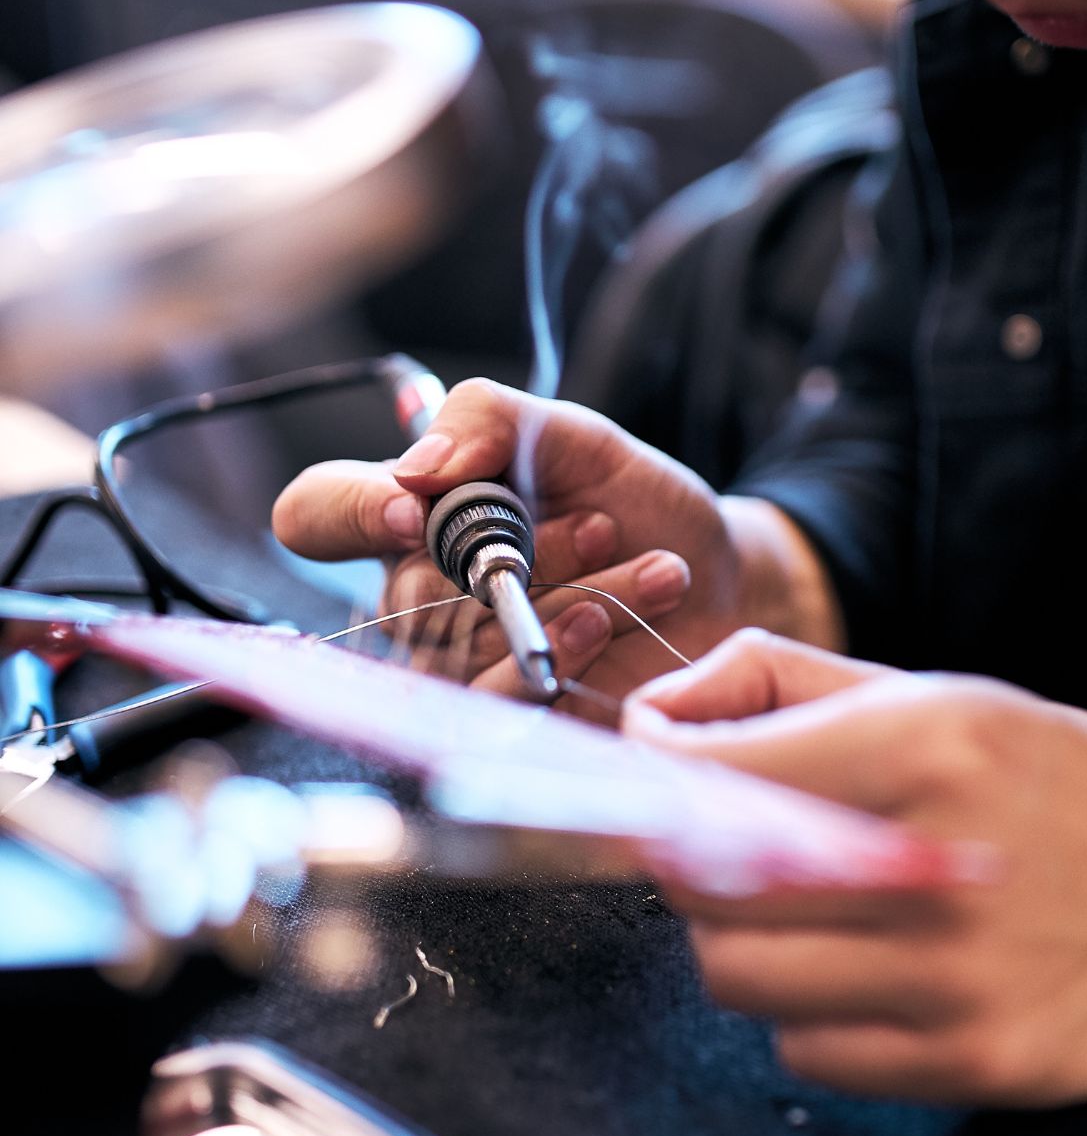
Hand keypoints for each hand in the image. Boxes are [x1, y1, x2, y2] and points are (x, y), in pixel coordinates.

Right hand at [272, 378, 752, 701]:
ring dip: (564, 599)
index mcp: (413, 515)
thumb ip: (491, 420)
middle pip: (407, 595)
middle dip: (519, 555)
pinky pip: (499, 703)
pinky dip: (566, 651)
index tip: (416, 507)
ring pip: (461, 652)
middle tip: (599, 527)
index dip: (349, 513)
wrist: (720, 577)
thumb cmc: (635, 505)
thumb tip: (419, 466)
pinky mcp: (508, 714)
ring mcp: (459, 662)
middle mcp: (420, 594)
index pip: (316, 514)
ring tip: (648, 567)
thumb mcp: (573, 435)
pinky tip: (614, 615)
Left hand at [625, 630, 1086, 1104]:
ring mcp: (958, 976)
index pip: (712, 777)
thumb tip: (650, 720)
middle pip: (705, 890)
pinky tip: (868, 976)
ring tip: (807, 916)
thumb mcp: (941, 695)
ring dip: (745, 946)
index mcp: (928, 743)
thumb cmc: (1062, 783)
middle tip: (734, 857)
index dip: (658, 785)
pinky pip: (806, 1054)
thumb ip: (782, 688)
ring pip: (740, 979)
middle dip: (694, 870)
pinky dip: (809, 1017)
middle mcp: (939, 861)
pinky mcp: (974, 1063)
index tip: (659, 786)